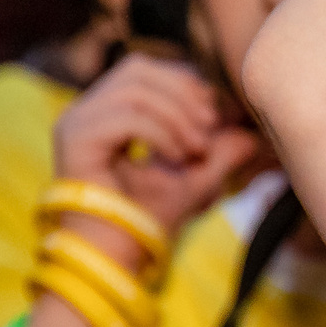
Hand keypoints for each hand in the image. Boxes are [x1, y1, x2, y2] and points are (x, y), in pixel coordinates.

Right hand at [51, 52, 259, 262]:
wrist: (117, 257)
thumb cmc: (149, 221)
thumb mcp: (196, 179)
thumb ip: (221, 153)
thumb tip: (250, 136)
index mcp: (105, 113)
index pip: (145, 70)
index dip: (185, 83)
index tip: (214, 118)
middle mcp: (84, 112)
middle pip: (138, 69)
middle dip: (183, 94)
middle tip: (208, 130)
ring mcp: (75, 123)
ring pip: (134, 90)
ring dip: (177, 117)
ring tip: (196, 151)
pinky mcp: (75, 140)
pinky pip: (127, 116)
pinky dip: (161, 133)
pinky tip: (177, 158)